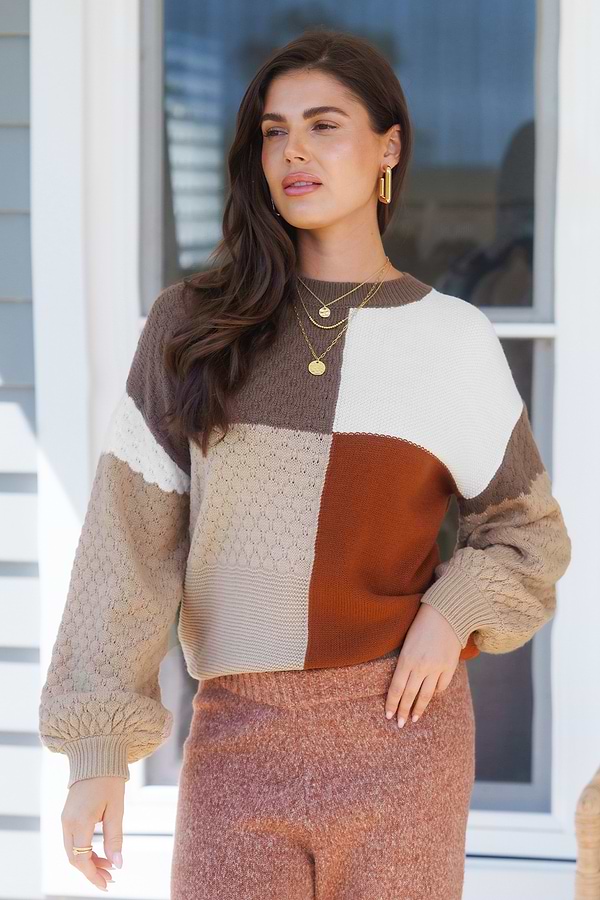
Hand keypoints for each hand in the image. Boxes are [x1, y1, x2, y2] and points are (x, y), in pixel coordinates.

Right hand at [61, 775, 125, 891]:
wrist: (96, 755)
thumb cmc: (109, 780)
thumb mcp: (116, 809)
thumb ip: (115, 838)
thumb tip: (118, 864)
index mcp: (79, 822)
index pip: (81, 859)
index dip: (93, 875)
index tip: (107, 884)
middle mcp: (67, 823)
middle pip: (74, 858)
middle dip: (91, 872)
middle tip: (110, 879)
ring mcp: (65, 819)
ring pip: (72, 851)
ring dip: (88, 862)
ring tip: (108, 868)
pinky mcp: (67, 815)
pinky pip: (72, 840)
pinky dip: (84, 851)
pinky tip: (99, 853)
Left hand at [384, 602, 461, 726]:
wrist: (446, 613)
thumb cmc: (421, 624)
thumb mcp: (407, 643)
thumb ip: (404, 663)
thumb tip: (401, 684)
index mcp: (406, 659)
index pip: (396, 688)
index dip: (391, 704)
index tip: (388, 715)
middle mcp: (421, 667)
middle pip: (410, 696)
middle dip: (403, 711)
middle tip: (399, 724)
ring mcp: (437, 668)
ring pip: (426, 695)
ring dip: (419, 709)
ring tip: (414, 718)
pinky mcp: (450, 667)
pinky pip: (441, 686)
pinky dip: (435, 693)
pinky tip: (431, 697)